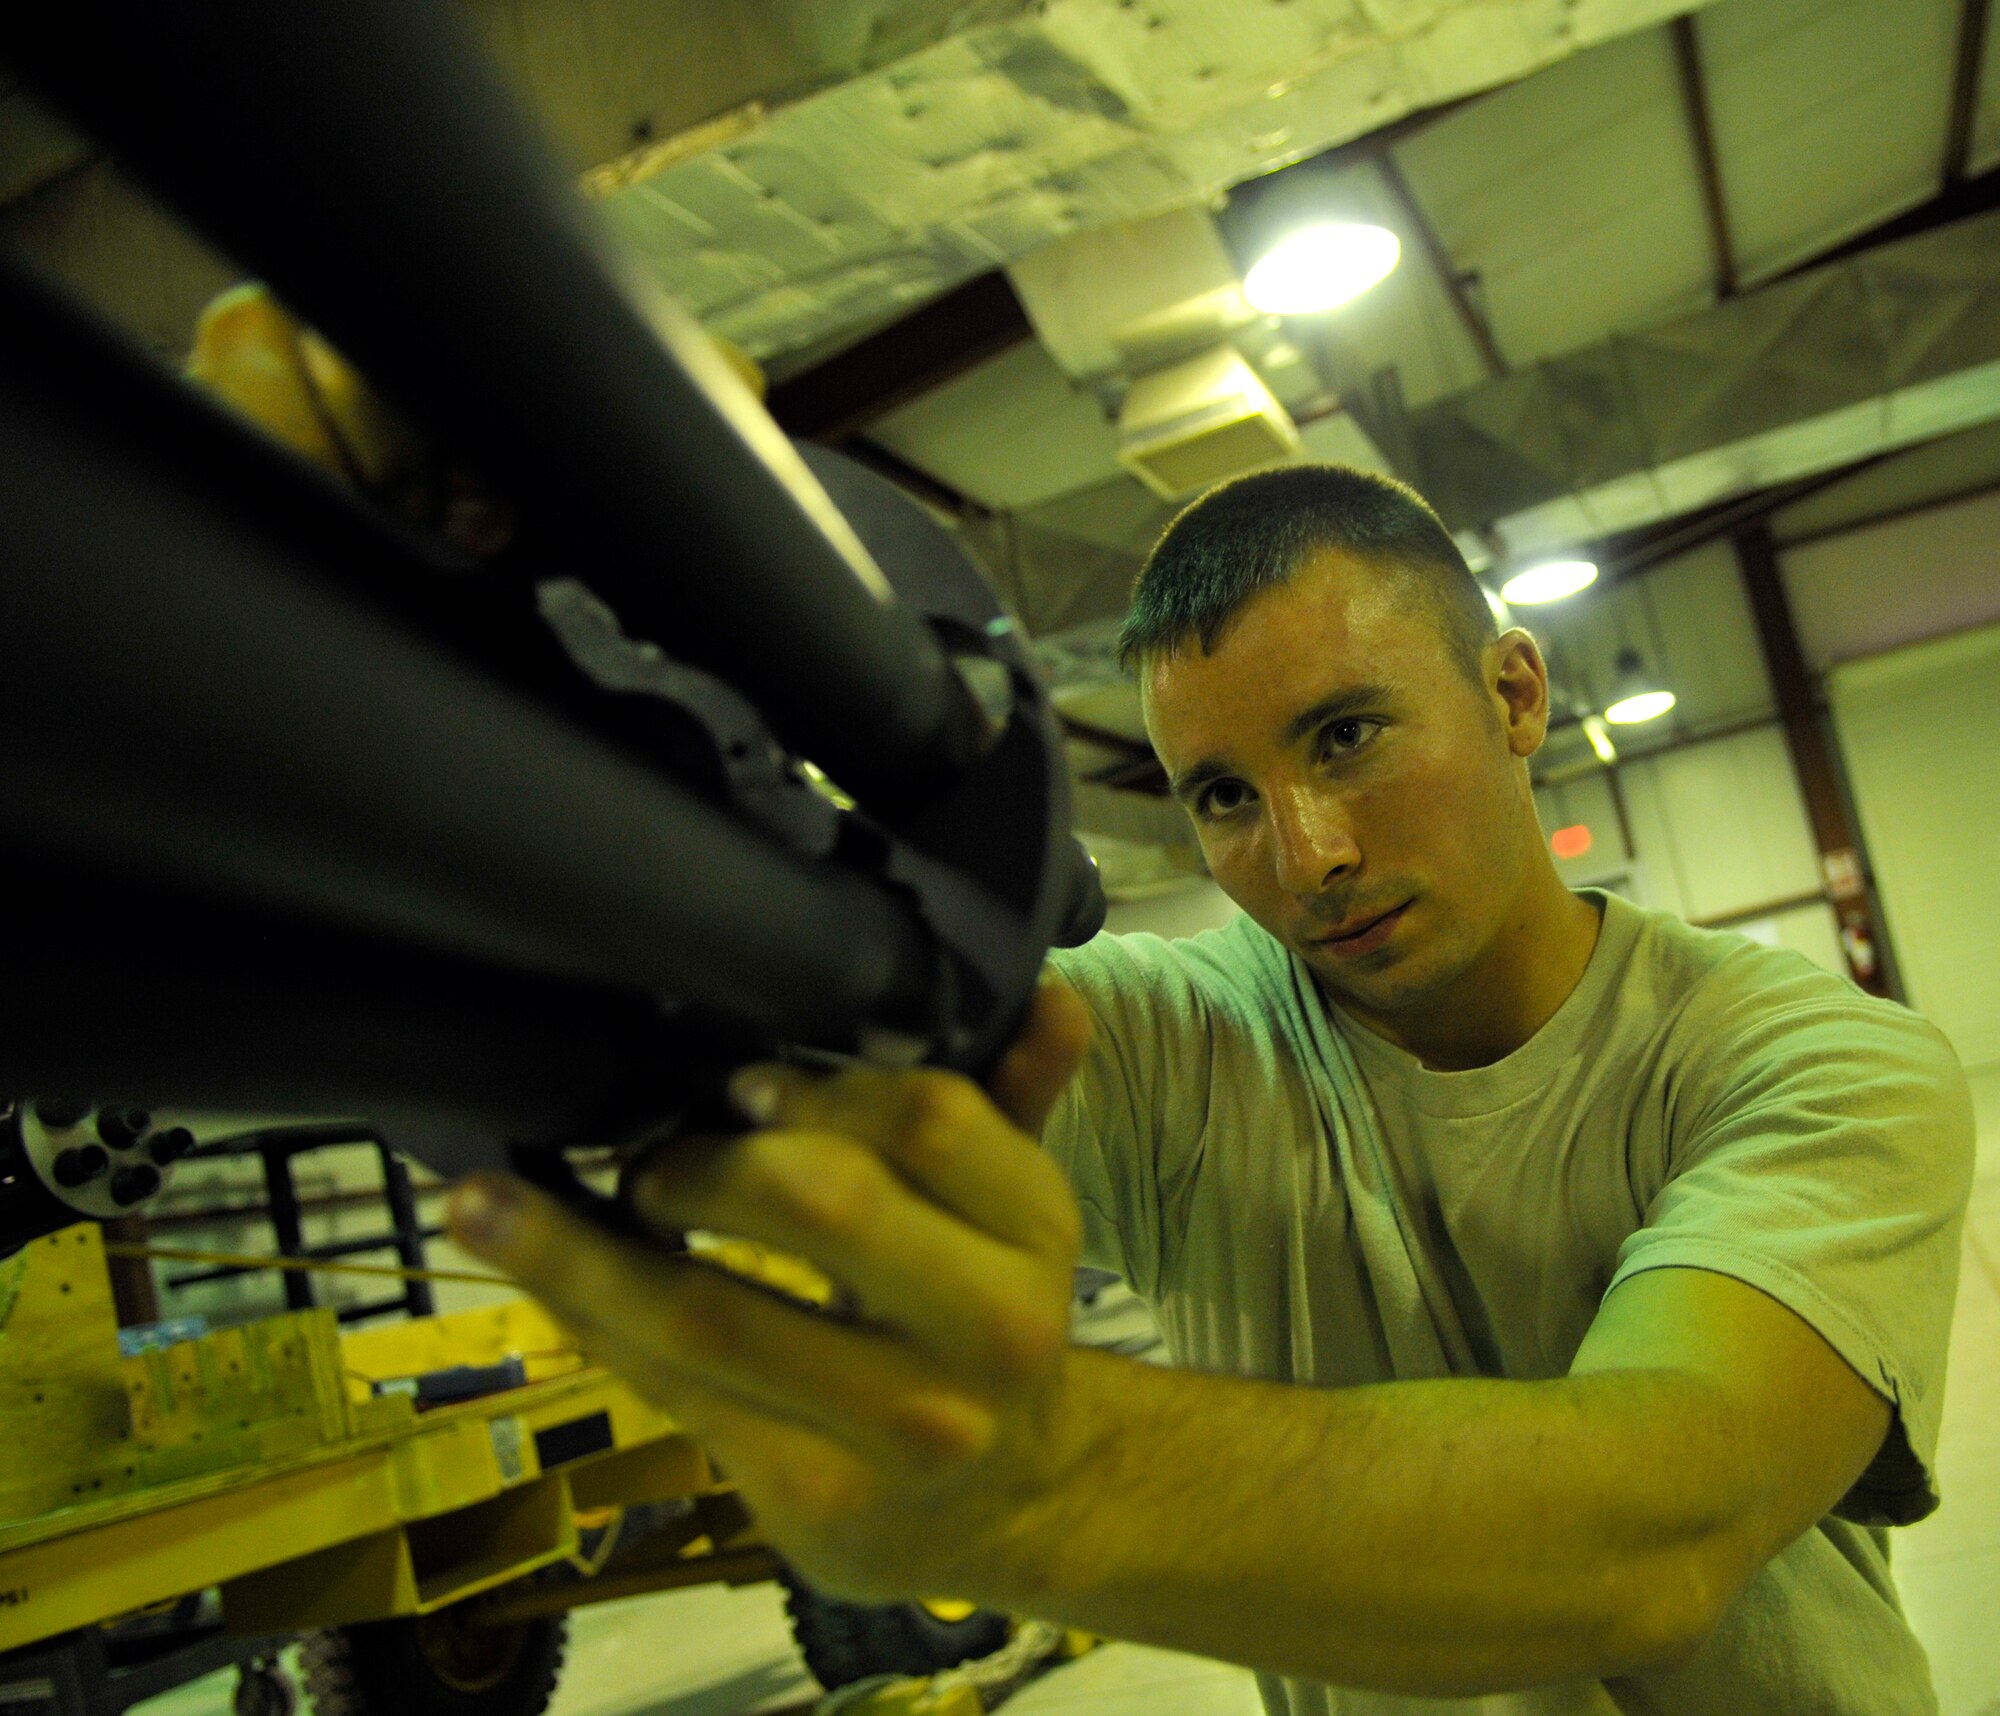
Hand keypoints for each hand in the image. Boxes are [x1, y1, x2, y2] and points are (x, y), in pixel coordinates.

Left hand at [445, 978, 1094, 1603]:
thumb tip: (1048, 990)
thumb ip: (1013, 1098)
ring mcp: (901, 1426)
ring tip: (484, 1202)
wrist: (1007, 1501)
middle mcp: (989, 1331)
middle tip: (642, 1161)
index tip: (737, 1088)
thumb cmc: (979, 1317)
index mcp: (1038, 1233)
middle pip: (821, 1203)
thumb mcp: (1012, 1211)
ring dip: (572, 1249)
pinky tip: (538, 1283)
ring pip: (708, 1315)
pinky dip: (591, 1324)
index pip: (929, 1120)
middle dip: (702, 1165)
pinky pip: (675, 1393)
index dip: (819, 1091)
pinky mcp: (815, 1502)